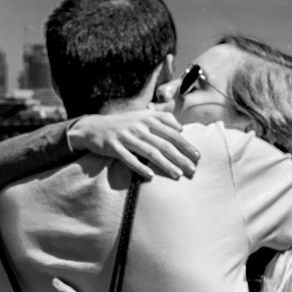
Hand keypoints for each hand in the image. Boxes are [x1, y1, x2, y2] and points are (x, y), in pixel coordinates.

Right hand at [68, 106, 198, 179]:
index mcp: (148, 118)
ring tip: (177, 174)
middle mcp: (138, 126)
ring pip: (149, 152)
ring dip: (165, 164)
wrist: (93, 127)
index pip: (172, 132)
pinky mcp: (113, 146)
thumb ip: (162, 119)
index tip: (197, 156)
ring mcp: (126, 136)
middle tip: (193, 169)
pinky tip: (151, 176)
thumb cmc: (123, 124)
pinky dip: (140, 167)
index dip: (186, 145)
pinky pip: (129, 159)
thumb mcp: (142, 116)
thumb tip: (181, 129)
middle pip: (164, 143)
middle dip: (180, 157)